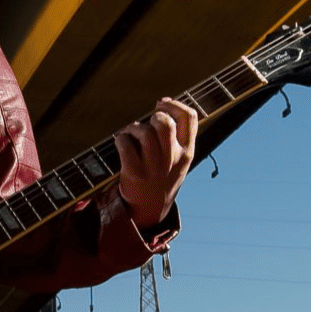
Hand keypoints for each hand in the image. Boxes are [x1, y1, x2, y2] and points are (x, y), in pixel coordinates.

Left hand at [115, 96, 198, 227]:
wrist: (150, 208)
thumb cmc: (163, 176)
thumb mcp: (179, 159)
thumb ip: (177, 135)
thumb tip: (163, 103)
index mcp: (187, 152)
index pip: (189, 117)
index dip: (174, 104)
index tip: (162, 103)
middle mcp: (173, 159)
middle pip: (165, 123)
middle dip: (153, 116)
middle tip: (147, 124)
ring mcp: (154, 167)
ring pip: (144, 133)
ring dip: (134, 128)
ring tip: (130, 133)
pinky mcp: (135, 173)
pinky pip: (126, 144)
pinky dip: (121, 139)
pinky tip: (122, 142)